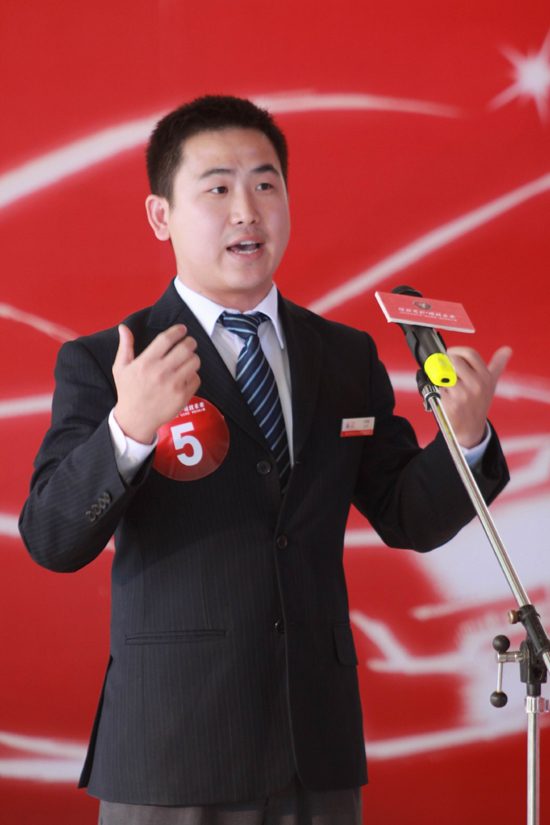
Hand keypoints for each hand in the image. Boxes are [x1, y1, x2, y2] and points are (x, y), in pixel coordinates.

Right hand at [112, 324, 200, 443]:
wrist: (135, 419)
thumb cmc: (128, 392)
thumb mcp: (120, 368)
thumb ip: (125, 347)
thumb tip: (123, 328)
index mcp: (145, 363)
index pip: (166, 339)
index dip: (177, 331)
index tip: (182, 329)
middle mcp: (160, 372)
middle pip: (185, 348)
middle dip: (190, 342)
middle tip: (189, 343)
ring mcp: (173, 385)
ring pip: (194, 362)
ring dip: (193, 358)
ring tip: (188, 360)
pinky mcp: (182, 396)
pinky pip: (196, 379)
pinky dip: (193, 376)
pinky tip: (186, 376)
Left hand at [439, 346, 511, 448]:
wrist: (470, 428)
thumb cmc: (479, 404)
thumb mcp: (491, 384)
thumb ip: (498, 365)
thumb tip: (507, 349)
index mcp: (485, 377)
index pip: (470, 354)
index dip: (457, 351)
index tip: (450, 353)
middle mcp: (476, 384)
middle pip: (454, 360)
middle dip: (447, 364)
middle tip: (448, 373)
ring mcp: (463, 394)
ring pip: (444, 373)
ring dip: (442, 379)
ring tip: (449, 388)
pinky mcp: (450, 403)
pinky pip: (437, 387)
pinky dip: (437, 390)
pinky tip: (446, 397)